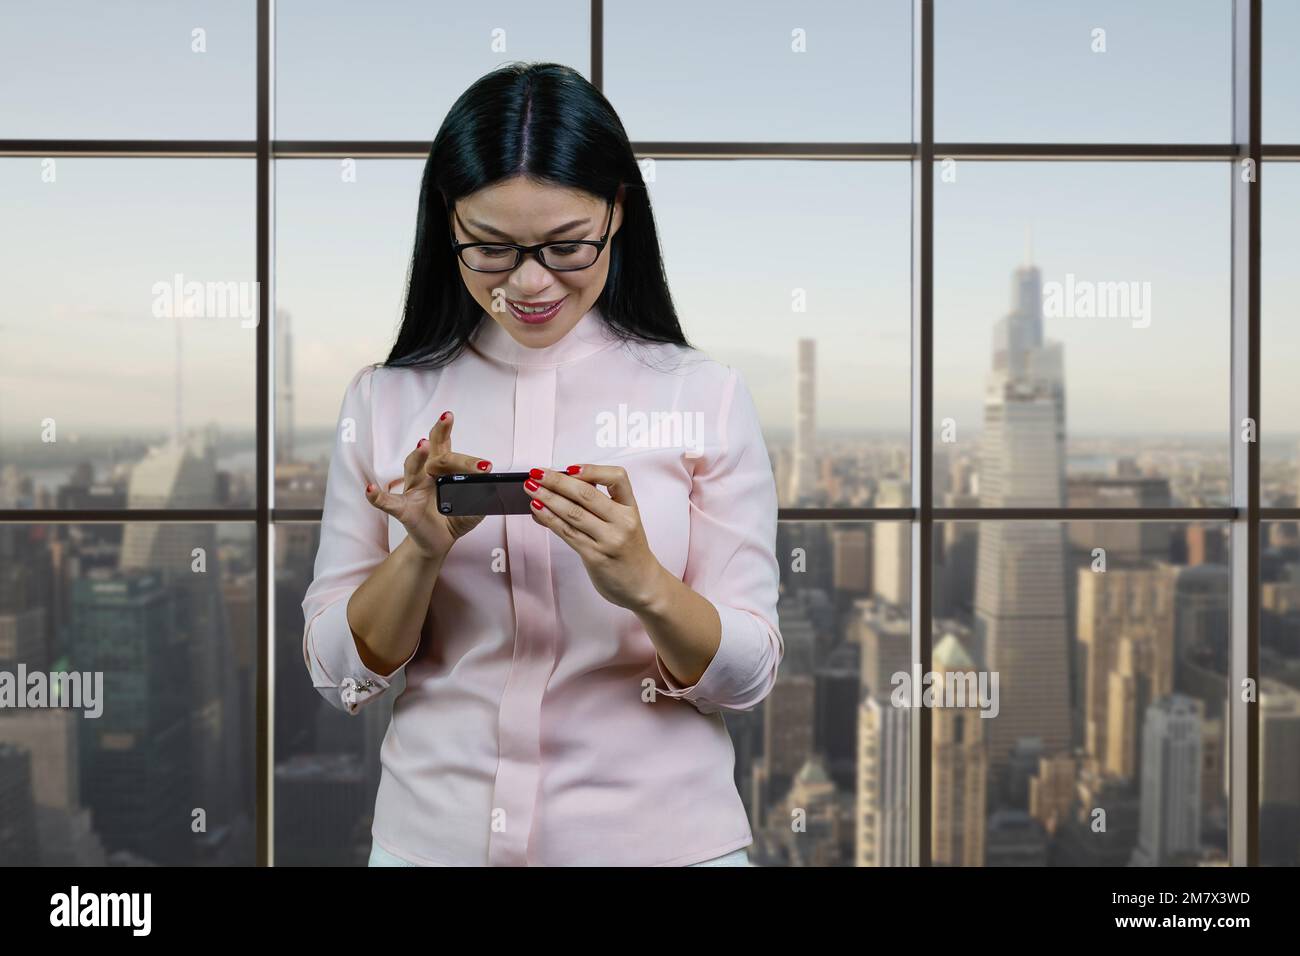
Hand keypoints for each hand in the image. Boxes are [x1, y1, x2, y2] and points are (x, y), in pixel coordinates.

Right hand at [363, 410, 491, 559]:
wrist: (438, 541)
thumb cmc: (454, 517)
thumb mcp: (474, 508)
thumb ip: (482, 497)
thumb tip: (492, 487)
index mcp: (443, 469)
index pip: (449, 448)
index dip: (461, 445)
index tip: (482, 459)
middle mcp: (426, 474)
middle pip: (435, 453)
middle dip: (446, 442)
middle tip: (459, 436)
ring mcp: (413, 490)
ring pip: (413, 468)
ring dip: (418, 456)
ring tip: (422, 444)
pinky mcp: (405, 510)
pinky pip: (389, 502)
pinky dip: (378, 497)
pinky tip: (371, 490)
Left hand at [523, 464, 665, 611]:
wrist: (644, 586)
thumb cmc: (630, 552)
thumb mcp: (625, 523)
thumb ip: (600, 506)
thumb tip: (562, 488)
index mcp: (631, 508)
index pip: (617, 477)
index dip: (593, 469)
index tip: (570, 467)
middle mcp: (622, 522)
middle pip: (587, 494)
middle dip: (557, 481)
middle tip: (537, 473)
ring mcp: (609, 540)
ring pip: (573, 513)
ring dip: (548, 498)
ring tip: (531, 489)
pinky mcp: (595, 556)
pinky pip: (568, 533)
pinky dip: (550, 519)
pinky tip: (538, 510)